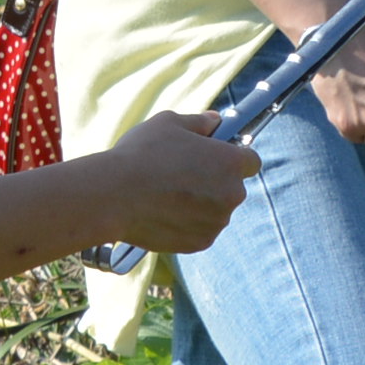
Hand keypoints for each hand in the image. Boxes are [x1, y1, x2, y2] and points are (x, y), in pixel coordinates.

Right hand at [93, 111, 260, 254]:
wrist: (114, 196)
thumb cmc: (142, 154)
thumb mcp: (169, 123)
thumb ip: (199, 122)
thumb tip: (214, 121)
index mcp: (231, 162)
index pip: (250, 161)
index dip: (233, 158)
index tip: (214, 158)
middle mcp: (232, 194)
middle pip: (232, 188)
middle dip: (214, 182)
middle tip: (182, 175)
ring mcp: (218, 221)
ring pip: (216, 211)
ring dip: (201, 204)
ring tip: (167, 195)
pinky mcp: (201, 242)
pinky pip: (200, 230)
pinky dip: (187, 224)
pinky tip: (163, 212)